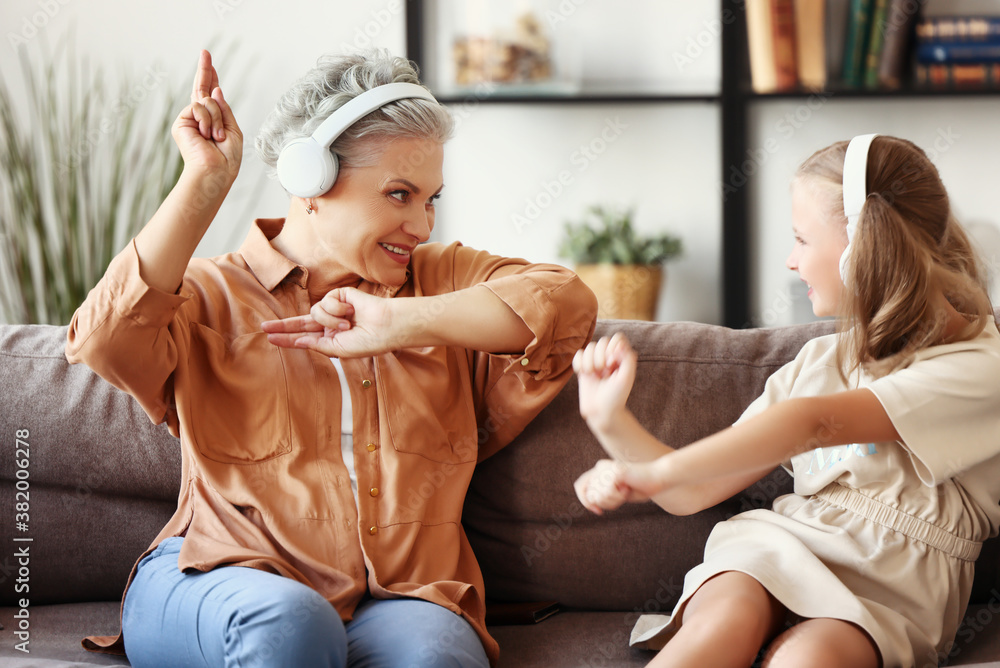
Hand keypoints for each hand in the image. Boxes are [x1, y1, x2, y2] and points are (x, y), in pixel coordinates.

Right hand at [171, 50, 241, 183]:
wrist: (216, 172)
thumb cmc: (227, 158)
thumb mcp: (233, 130)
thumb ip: (224, 110)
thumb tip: (215, 90)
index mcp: (213, 119)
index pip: (211, 95)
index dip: (211, 78)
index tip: (209, 63)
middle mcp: (200, 118)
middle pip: (201, 88)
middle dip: (204, 69)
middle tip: (205, 52)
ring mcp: (190, 119)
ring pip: (207, 101)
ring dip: (217, 119)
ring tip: (216, 137)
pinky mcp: (182, 122)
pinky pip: (199, 107)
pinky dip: (208, 120)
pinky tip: (207, 135)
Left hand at [263, 287, 396, 357]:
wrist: (386, 327)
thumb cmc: (368, 342)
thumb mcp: (339, 349)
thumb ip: (317, 345)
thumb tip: (297, 340)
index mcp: (331, 338)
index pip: (305, 338)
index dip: (288, 339)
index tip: (271, 338)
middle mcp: (330, 323)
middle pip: (301, 323)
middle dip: (284, 326)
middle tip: (263, 328)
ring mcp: (335, 308)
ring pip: (315, 313)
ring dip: (330, 320)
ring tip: (348, 325)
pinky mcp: (340, 295)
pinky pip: (326, 302)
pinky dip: (336, 309)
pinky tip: (351, 311)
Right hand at [573, 333, 636, 431]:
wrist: (601, 412)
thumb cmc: (616, 397)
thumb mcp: (627, 378)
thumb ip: (628, 358)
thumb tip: (619, 344)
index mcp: (622, 358)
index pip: (617, 338)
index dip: (613, 347)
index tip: (613, 363)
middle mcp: (609, 358)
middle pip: (602, 341)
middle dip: (601, 356)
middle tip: (604, 372)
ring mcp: (595, 362)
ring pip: (589, 347)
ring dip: (590, 361)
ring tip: (594, 375)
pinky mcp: (583, 368)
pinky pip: (578, 355)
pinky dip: (579, 363)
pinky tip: (584, 373)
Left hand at [574, 457, 669, 514]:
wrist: (658, 477)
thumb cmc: (640, 487)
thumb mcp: (617, 493)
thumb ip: (603, 495)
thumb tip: (591, 501)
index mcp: (599, 470)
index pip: (580, 486)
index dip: (585, 501)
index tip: (598, 511)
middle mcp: (600, 467)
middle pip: (591, 496)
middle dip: (606, 504)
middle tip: (621, 498)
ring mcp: (606, 468)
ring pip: (599, 497)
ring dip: (614, 501)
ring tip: (625, 491)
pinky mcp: (614, 472)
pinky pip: (608, 493)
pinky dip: (619, 497)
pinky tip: (627, 489)